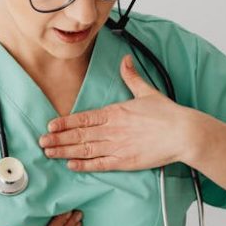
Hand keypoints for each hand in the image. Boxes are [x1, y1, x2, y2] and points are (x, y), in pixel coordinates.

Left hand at [38, 54, 193, 172]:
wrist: (183, 133)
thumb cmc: (167, 114)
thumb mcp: (147, 91)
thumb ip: (132, 77)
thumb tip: (126, 60)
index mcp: (115, 112)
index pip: (83, 117)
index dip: (65, 122)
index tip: (51, 124)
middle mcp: (112, 130)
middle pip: (79, 135)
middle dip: (58, 138)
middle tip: (42, 141)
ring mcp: (117, 147)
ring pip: (85, 149)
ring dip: (65, 151)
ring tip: (49, 153)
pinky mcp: (125, 162)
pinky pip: (100, 164)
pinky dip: (84, 165)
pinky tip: (71, 165)